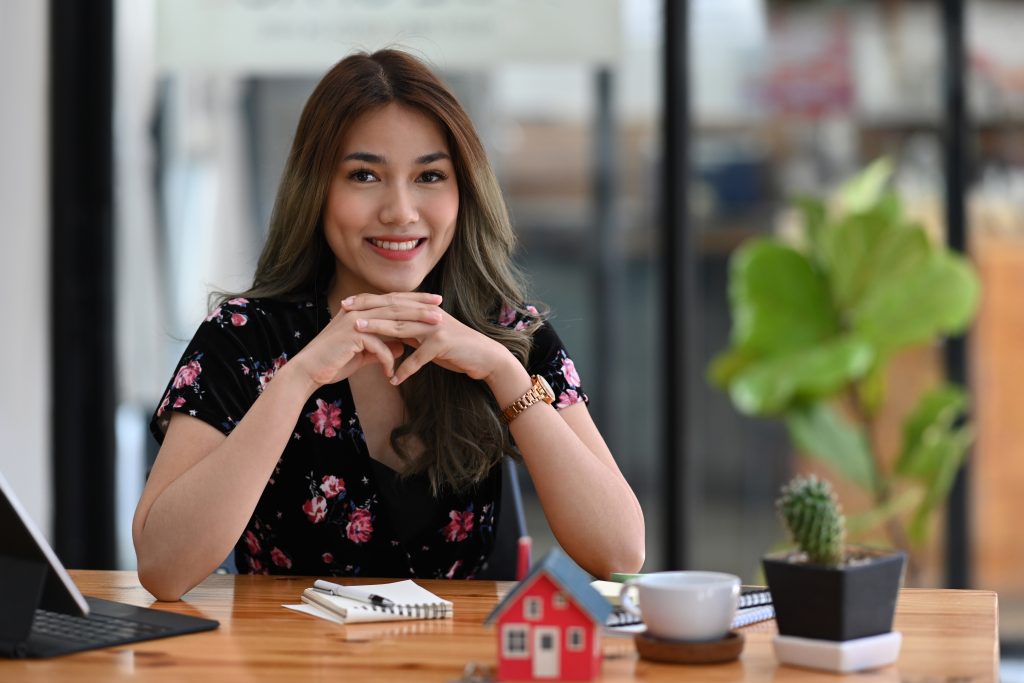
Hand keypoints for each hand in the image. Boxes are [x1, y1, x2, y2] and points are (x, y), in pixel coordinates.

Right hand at [289, 292, 443, 387]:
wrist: (309, 371)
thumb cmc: (335, 362)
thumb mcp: (364, 354)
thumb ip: (382, 347)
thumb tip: (402, 346)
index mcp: (361, 311)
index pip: (392, 301)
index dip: (413, 300)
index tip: (434, 302)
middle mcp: (358, 311)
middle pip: (395, 304)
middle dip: (420, 306)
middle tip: (441, 307)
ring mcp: (354, 321)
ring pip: (392, 319)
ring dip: (416, 324)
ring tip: (436, 329)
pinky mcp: (351, 336)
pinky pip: (378, 345)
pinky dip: (387, 360)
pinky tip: (390, 374)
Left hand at [341, 292, 515, 385]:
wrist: (484, 356)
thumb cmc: (455, 348)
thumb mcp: (428, 337)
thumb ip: (409, 333)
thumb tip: (386, 332)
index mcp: (422, 309)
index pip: (391, 301)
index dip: (368, 301)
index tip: (347, 303)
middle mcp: (428, 313)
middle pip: (392, 310)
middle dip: (367, 310)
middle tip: (344, 310)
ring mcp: (436, 327)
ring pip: (401, 328)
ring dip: (378, 330)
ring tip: (358, 333)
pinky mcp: (443, 343)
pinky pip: (419, 358)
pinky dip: (405, 370)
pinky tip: (393, 379)